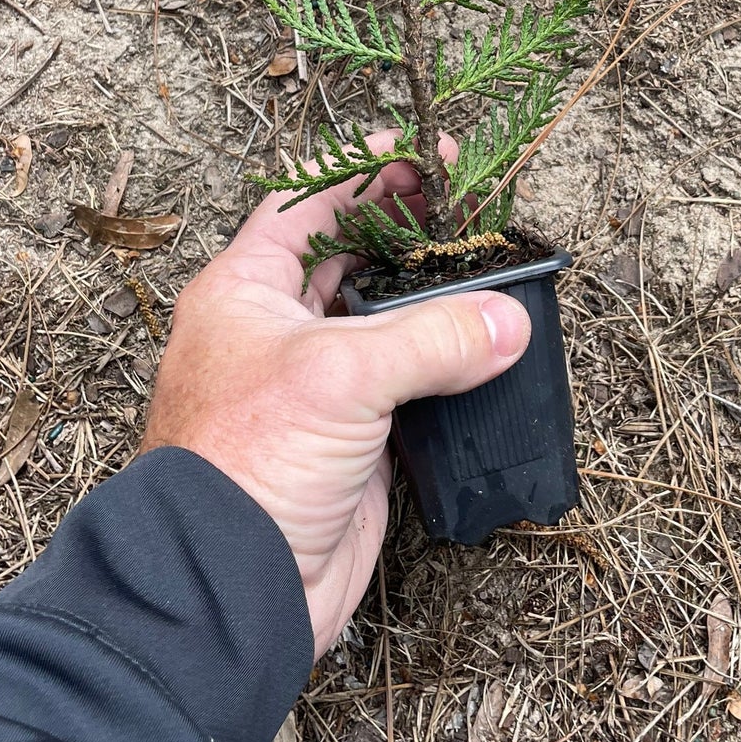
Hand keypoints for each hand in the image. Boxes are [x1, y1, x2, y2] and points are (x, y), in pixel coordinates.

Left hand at [141, 135, 530, 655]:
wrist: (231, 587)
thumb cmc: (248, 463)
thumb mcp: (341, 377)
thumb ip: (433, 338)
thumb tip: (508, 323)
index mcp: (245, 290)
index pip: (309, 201)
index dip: (368, 169)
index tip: (432, 154)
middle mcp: (275, 329)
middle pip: (350, 253)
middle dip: (408, 228)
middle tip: (470, 208)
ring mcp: (313, 384)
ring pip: (382, 318)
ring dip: (431, 296)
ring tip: (488, 267)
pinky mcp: (349, 436)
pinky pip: (406, 380)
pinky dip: (445, 362)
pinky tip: (485, 348)